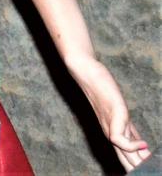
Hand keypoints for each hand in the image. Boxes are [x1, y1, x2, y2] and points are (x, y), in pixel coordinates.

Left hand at [66, 56, 150, 170]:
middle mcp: (110, 133)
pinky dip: (133, 145)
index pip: (126, 158)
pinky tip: (144, 145)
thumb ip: (129, 130)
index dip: (137, 168)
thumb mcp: (120, 115)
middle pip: (125, 159)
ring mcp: (111, 124)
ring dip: (138, 162)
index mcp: (112, 134)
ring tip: (151, 168)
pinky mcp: (113, 115)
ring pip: (122, 153)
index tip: (148, 172)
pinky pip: (119, 139)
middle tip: (151, 174)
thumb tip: (143, 146)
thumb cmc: (102, 90)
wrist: (87, 72)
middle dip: (139, 169)